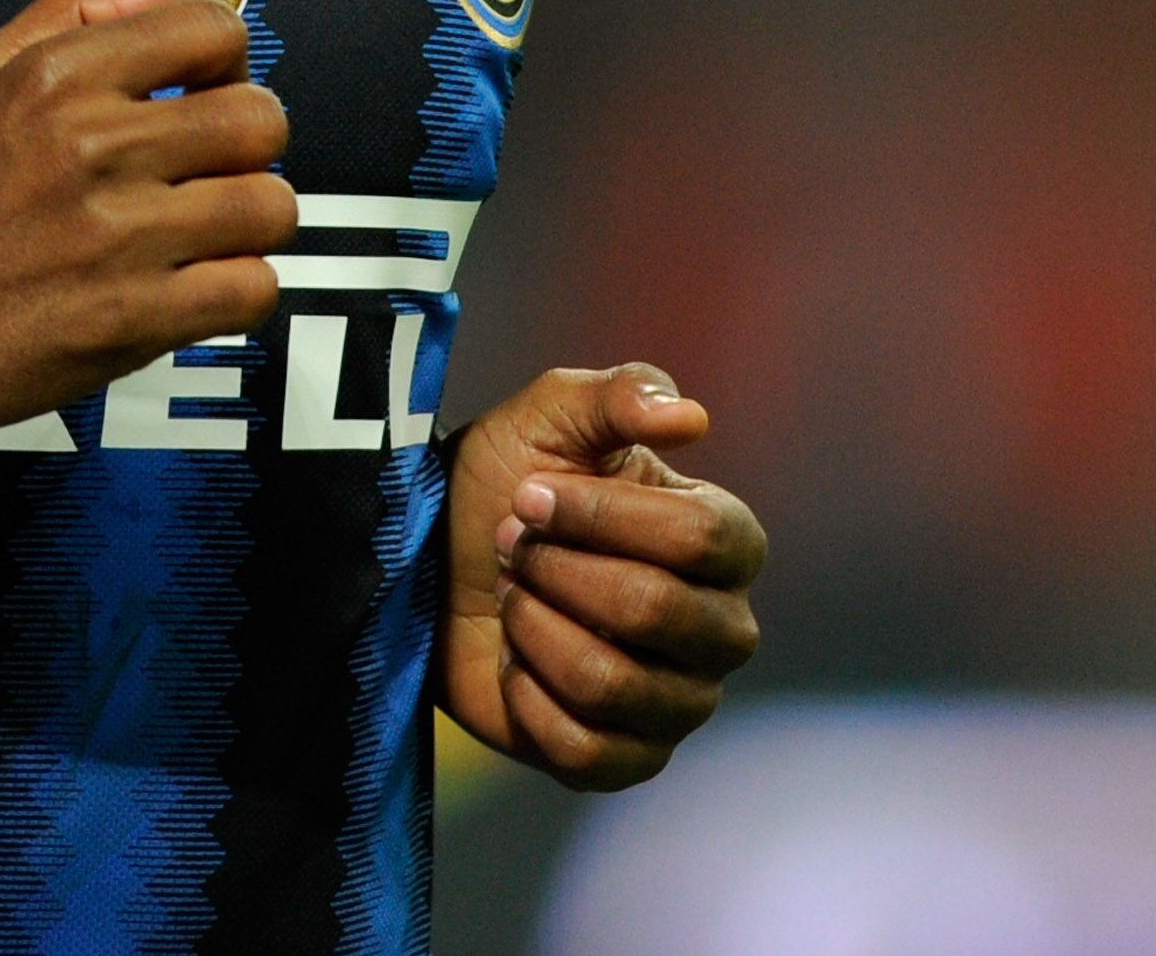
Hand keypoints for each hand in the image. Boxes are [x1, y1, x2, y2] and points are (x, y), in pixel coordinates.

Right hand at [0, 0, 295, 440]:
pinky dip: (239, 290)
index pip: (211, 29)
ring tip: (208, 229)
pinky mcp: (135, 319)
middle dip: (250, 141)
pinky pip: (252, 290)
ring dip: (251, 219)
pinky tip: (198, 286)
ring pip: (269, 206)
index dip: (226, 57)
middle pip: (260, 118)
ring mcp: (120, 236)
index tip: (204, 86)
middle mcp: (95, 146)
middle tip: (211, 164)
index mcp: (57, 77)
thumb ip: (72, 13)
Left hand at [439, 363, 763, 790]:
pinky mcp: (628, 760)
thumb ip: (620, 395)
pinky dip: (525, 696)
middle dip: (555, 569)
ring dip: (533, 627)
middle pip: (654, 609)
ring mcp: (679, 701)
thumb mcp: (549, 414)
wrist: (432, 558)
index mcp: (722, 541)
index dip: (600, 514)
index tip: (529, 493)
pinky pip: (584, 750)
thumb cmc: (504, 480)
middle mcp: (720, 627)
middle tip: (512, 546)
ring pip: (611, 682)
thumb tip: (690, 416)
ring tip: (513, 595)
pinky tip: (513, 661)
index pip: (700, 536)